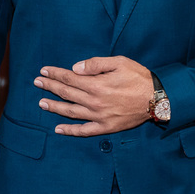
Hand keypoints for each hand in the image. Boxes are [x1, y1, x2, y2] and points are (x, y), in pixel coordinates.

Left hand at [35, 56, 152, 135]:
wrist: (158, 99)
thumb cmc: (139, 77)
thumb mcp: (119, 62)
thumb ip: (96, 64)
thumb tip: (75, 68)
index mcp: (97, 85)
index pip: (70, 78)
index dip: (55, 74)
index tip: (43, 71)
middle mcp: (95, 102)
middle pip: (67, 93)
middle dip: (50, 87)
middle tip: (37, 82)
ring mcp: (99, 116)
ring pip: (70, 112)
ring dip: (54, 107)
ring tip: (41, 103)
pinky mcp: (106, 127)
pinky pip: (84, 131)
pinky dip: (69, 131)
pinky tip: (58, 129)